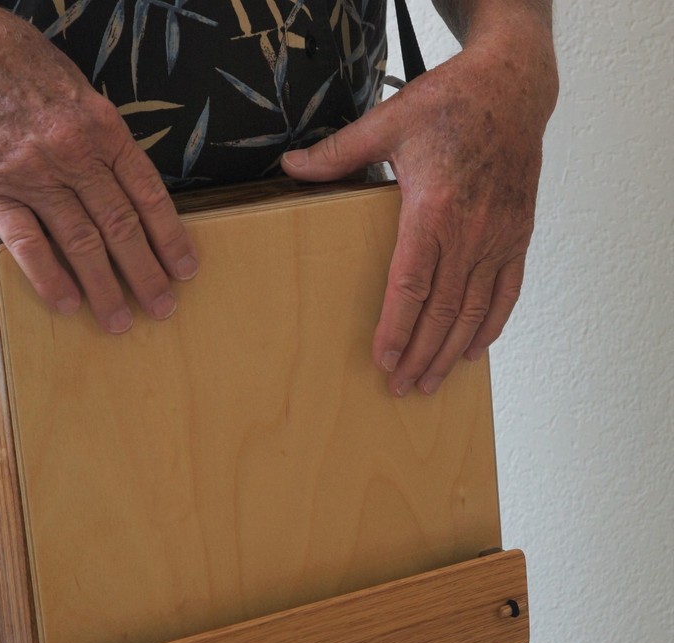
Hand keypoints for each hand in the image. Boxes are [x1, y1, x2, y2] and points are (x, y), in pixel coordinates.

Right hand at [0, 2, 197, 332]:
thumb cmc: (16, 66)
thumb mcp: (79, 92)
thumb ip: (103, 140)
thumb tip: (126, 188)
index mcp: (104, 129)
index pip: (149, 195)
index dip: (170, 237)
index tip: (184, 269)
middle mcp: (75, 155)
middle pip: (121, 227)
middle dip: (146, 273)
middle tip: (162, 307)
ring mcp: (34, 175)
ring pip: (81, 243)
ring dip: (105, 288)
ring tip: (119, 319)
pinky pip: (28, 244)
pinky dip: (50, 277)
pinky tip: (67, 302)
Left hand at [283, 17, 556, 394]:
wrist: (514, 87)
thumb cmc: (450, 103)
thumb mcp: (389, 121)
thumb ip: (339, 152)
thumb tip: (290, 166)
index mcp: (433, 210)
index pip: (411, 286)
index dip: (396, 328)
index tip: (383, 360)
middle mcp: (470, 232)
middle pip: (442, 311)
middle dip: (420, 355)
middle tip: (401, 388)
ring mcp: (498, 237)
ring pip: (474, 311)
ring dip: (451, 352)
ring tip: (431, 382)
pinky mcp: (517, 236)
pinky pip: (506, 292)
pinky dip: (490, 326)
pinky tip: (473, 351)